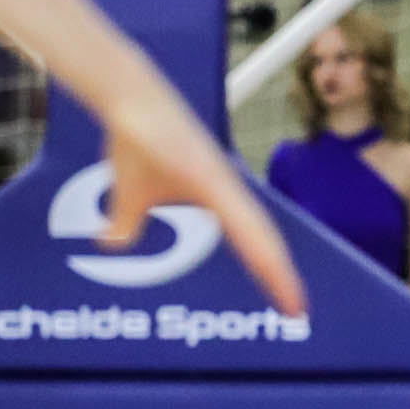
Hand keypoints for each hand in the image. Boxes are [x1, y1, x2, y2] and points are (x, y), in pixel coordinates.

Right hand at [99, 77, 308, 317]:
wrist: (127, 98)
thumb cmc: (136, 142)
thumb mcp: (129, 197)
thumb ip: (126, 224)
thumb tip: (111, 244)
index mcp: (220, 198)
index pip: (253, 243)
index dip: (272, 274)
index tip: (288, 305)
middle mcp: (226, 189)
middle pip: (261, 240)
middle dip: (278, 276)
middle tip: (297, 310)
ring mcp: (217, 176)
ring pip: (252, 225)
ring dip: (268, 258)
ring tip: (284, 288)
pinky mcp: (201, 166)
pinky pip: (226, 204)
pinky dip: (242, 228)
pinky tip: (254, 247)